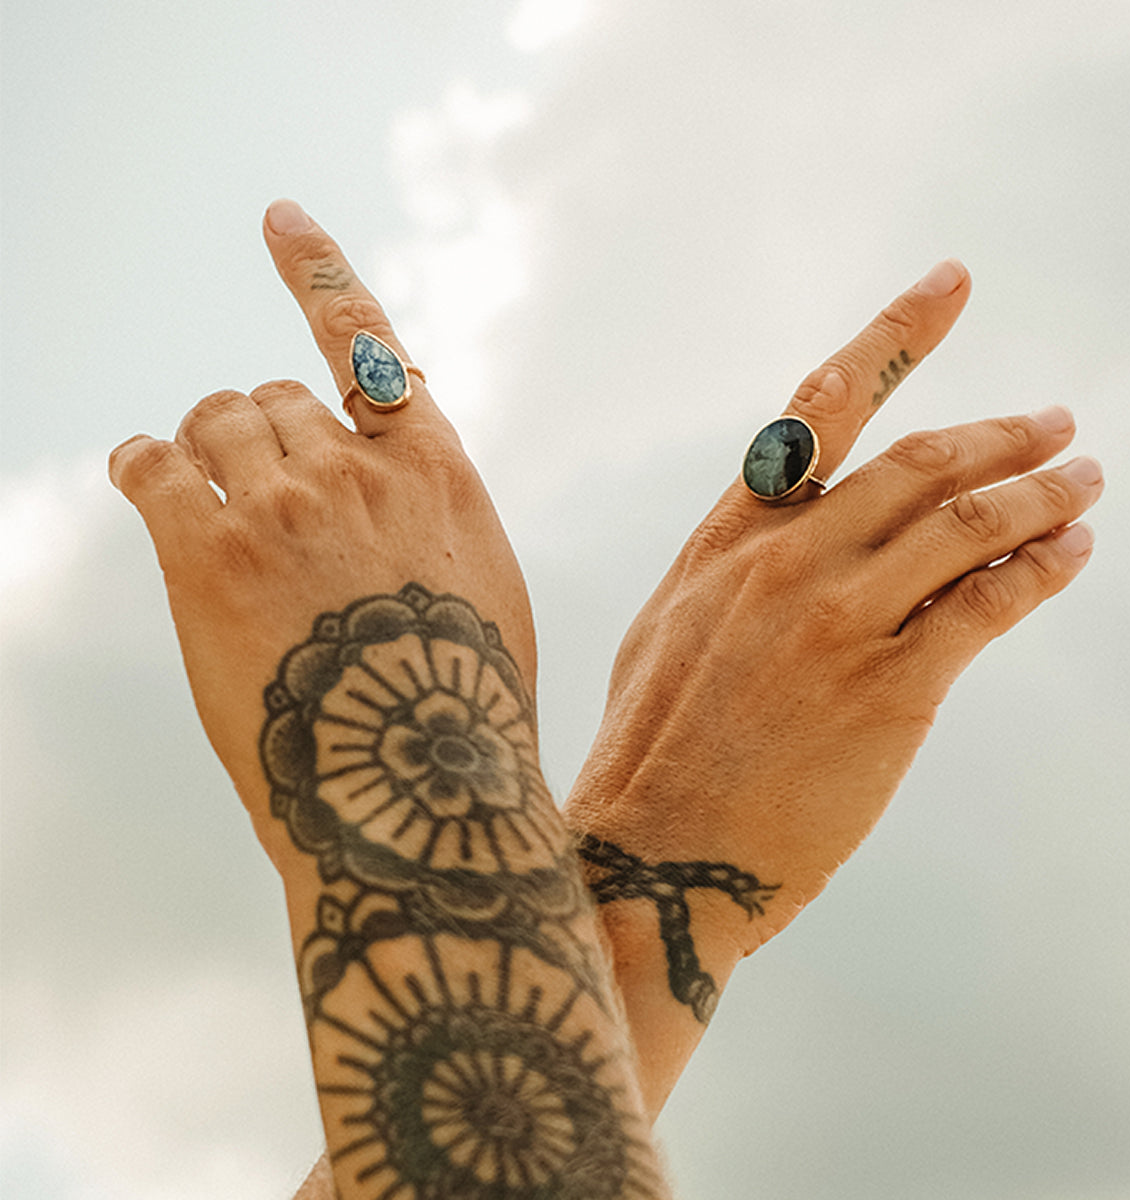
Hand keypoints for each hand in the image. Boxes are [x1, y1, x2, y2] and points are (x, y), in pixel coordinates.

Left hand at [109, 201, 535, 864]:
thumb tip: (388, 501)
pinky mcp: (208, 557)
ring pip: (212, 423)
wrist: (418, 792)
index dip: (317, 272)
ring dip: (201, 446)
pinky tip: (141, 474)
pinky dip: (142, 463)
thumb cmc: (461, 708)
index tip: (278, 217)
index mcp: (434, 473)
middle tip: (250, 480)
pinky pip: (153, 467)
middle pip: (272, 396)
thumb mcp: (484, 593)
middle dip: (256, 429)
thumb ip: (433, 524)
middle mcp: (357, 470)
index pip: (366, 345)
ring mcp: (283, 507)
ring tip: (196, 483)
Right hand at [565, 260, 1101, 1102]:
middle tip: (1055, 424)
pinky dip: (1041, 568)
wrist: (652, 855)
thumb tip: (783, 535)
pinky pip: (989, 601)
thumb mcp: (670, 633)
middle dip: (1002, 434)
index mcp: (728, 540)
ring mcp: (838, 621)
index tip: (950, 286)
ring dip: (1043, 492)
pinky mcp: (889, 690)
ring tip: (1085, 483)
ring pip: (968, 521)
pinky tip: (1072, 554)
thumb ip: (732, 571)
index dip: (894, 339)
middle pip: (921, 462)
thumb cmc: (654, 754)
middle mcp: (785, 562)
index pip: (820, 411)